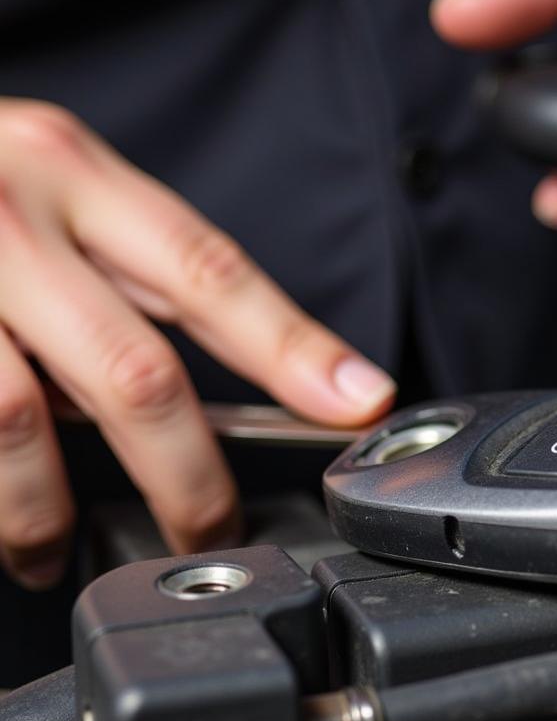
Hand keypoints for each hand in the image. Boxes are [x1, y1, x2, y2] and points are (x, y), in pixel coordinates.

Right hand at [0, 102, 395, 588]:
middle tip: (212, 526)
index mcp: (69, 172)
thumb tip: (246, 375)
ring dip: (48, 509)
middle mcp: (3, 215)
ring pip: (17, 421)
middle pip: (132, 372)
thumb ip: (133, 271)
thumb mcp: (51, 186)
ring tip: (57, 548)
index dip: (293, 348)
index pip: (208, 272)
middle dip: (187, 476)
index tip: (358, 404)